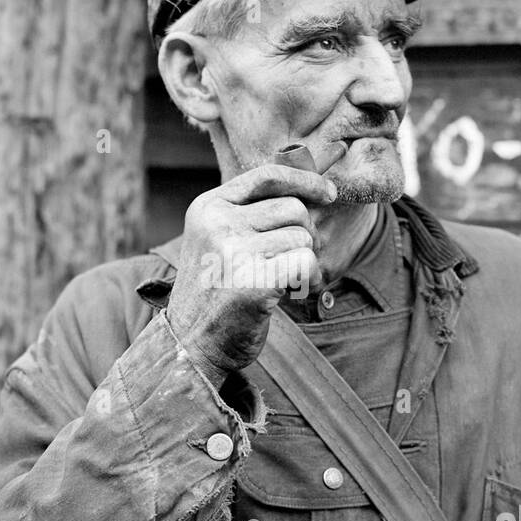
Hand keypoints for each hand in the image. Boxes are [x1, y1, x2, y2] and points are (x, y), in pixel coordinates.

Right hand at [165, 150, 341, 383]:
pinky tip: (292, 293)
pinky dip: (310, 279)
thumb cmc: (216, 291)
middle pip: (294, 209)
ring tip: (281, 281)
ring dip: (304, 262)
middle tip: (285, 262)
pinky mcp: (253, 281)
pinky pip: (307, 263)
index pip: (267, 176)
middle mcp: (217, 224)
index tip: (328, 194)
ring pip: (303, 238)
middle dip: (302, 235)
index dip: (305, 181)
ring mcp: (233, 252)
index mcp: (208, 207)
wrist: (191, 343)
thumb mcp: (220, 239)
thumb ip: (252, 212)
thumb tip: (314, 188)